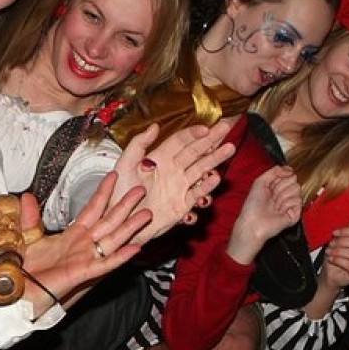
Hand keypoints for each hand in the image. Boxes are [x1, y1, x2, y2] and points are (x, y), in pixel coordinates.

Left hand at [20, 172, 150, 314]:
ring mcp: (85, 259)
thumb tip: (26, 197)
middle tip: (139, 189)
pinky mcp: (82, 274)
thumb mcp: (28, 237)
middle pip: (108, 220)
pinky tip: (134, 248)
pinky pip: (105, 264)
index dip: (103, 192)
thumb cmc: (27, 270)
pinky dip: (120, 256)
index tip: (113, 176)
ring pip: (113, 239)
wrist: (20, 291)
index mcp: (72, 235)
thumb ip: (30, 218)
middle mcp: (83, 245)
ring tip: (147, 213)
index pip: (92, 209)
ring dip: (130, 226)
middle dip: (124, 205)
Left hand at [112, 120, 235, 241]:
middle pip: (195, 152)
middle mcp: (171, 170)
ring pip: (201, 169)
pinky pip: (197, 192)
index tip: (206, 128)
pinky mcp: (182, 204)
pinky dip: (207, 186)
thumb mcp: (124, 166)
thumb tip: (154, 126)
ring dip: (215, 159)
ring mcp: (179, 186)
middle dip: (211, 140)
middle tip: (227, 128)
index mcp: (158, 159)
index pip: (179, 141)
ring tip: (229, 148)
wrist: (121, 223)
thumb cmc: (118, 194)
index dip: (192, 133)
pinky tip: (215, 178)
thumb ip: (138, 145)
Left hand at [226, 165, 302, 263]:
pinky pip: (298, 201)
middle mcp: (285, 194)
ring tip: (274, 205)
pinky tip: (279, 211)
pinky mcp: (296, 214)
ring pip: (297, 189)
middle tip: (272, 197)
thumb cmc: (253, 205)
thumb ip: (275, 171)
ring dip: (282, 196)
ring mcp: (291, 204)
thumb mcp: (260, 181)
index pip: (288, 174)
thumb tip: (290, 169)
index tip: (271, 186)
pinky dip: (286, 205)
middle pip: (294, 181)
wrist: (253, 222)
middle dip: (281, 187)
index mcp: (277, 187)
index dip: (279, 178)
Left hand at [319, 216, 348, 288]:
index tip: (335, 232)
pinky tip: (331, 258)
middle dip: (341, 241)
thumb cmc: (338, 257)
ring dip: (338, 250)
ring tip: (330, 251)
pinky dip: (338, 259)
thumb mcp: (343, 240)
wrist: (331, 274)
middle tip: (331, 243)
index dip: (346, 231)